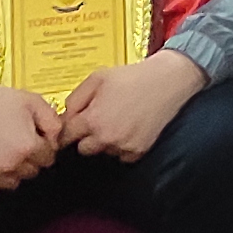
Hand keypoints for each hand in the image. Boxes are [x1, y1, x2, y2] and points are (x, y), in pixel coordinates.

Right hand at [0, 78, 63, 195]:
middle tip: (16, 142)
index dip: (43, 147)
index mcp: (28, 146)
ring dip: (12, 171)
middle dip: (29, 159)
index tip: (34, 140)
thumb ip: (52, 121)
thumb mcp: (31, 101)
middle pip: (32, 172)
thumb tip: (57, 141)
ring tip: (2, 151)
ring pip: (14, 183)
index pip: (48, 159)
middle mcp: (11, 164)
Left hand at [60, 48, 207, 160]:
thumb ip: (75, 98)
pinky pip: (122, 155)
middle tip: (98, 119)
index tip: (71, 127)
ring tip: (118, 120)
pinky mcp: (139, 151)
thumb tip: (65, 116)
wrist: (167, 81)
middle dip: (86, 136)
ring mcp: (124, 146)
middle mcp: (106, 138)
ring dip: (105, 141)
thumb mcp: (97, 78)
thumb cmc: (133, 77)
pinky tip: (129, 127)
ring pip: (104, 152)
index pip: (66, 136)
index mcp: (92, 120)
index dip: (67, 130)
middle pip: (83, 148)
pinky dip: (123, 145)